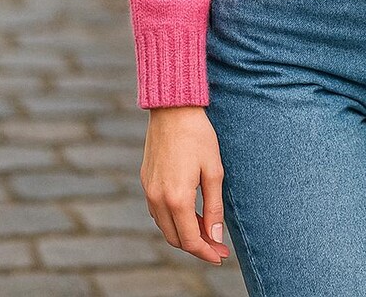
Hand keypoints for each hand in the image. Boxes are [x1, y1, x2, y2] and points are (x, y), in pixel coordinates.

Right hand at [140, 106, 230, 264]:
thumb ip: (214, 207)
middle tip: (217, 245)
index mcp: (177, 199)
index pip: (190, 240)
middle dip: (197, 245)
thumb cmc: (198, 136)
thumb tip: (216, 237)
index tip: (220, 256)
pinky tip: (189, 211)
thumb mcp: (214, 171)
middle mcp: (157, 199)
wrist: (173, 109)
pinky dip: (173, 218)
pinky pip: (157, 211)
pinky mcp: (145, 180)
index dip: (206, 252)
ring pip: (165, 226)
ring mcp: (148, 190)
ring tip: (206, 226)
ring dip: (184, 232)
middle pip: (176, 238)